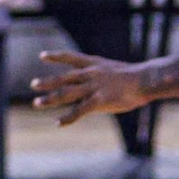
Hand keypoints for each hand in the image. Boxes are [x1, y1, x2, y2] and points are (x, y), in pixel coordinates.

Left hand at [30, 49, 154, 124]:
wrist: (145, 79)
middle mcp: (90, 74)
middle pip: (63, 78)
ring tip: (37, 104)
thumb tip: (101, 86)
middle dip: (47, 82)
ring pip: (65, 93)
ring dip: (49, 99)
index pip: (70, 57)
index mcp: (95, 63)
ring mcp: (93, 87)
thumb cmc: (137, 77)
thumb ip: (104, 78)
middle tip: (33, 84)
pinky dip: (67, 118)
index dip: (55, 56)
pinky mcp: (98, 101)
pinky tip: (58, 123)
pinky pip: (78, 111)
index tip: (42, 56)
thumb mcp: (116, 71)